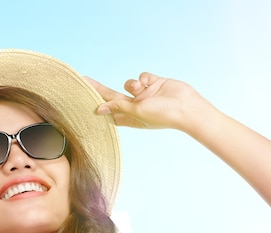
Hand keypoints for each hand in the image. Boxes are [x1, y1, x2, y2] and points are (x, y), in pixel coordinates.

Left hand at [86, 73, 210, 131]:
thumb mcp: (137, 112)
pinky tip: (150, 83)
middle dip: (101, 89)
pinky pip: (142, 76)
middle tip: (85, 81)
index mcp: (131, 118)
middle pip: (113, 96)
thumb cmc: (162, 115)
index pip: (109, 111)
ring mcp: (145, 95)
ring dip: (132, 84)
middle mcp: (136, 107)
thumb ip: (118, 107)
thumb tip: (99, 109)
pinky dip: (144, 78)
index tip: (83, 101)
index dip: (98, 106)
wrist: (187, 107)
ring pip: (129, 84)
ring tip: (141, 89)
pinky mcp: (154, 83)